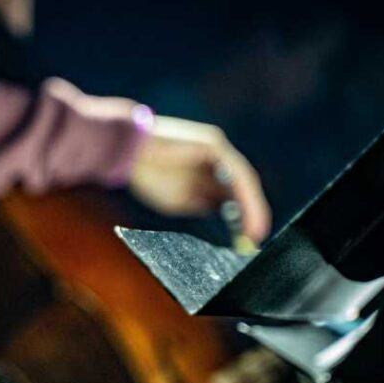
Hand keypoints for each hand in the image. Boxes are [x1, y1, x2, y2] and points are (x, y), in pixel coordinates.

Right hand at [128, 116, 270, 242]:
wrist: (129, 151)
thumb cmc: (147, 174)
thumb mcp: (179, 199)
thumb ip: (201, 204)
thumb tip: (219, 212)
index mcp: (205, 170)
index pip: (230, 194)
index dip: (241, 215)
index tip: (245, 237)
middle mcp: (215, 158)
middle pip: (241, 188)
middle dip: (250, 214)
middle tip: (254, 238)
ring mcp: (216, 149)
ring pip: (243, 181)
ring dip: (251, 207)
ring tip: (253, 231)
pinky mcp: (214, 144)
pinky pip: (235, 173)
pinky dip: (243, 194)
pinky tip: (246, 212)